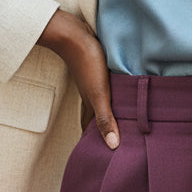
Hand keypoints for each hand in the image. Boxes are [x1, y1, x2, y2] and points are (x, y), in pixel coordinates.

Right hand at [37, 9, 119, 148]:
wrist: (73, 34)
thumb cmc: (87, 63)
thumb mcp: (99, 94)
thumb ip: (105, 118)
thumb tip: (112, 146)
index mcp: (91, 104)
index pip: (91, 130)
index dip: (95, 143)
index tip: (100, 157)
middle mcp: (90, 95)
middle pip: (96, 118)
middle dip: (102, 131)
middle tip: (112, 144)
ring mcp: (92, 82)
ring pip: (100, 104)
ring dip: (107, 113)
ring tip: (118, 122)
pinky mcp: (97, 69)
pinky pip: (105, 89)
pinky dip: (110, 96)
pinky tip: (118, 92)